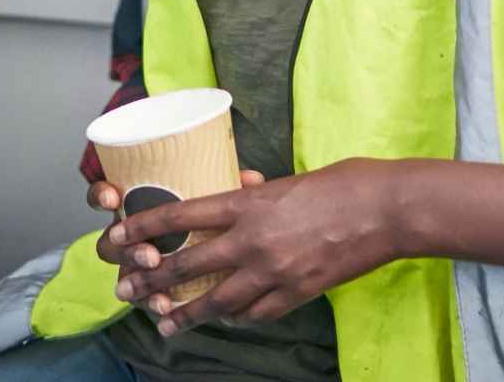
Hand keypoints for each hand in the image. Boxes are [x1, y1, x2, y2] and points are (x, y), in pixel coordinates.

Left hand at [99, 159, 402, 336]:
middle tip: (126, 290)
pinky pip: (257, 313)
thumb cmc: (340, 184)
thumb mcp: (285, 180)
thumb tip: (236, 188)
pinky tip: (226, 320)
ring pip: (218, 301)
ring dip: (187, 313)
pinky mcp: (298, 293)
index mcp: (246, 204)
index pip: (180, 217)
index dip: (143, 228)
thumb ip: (253, 193)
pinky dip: (238, 317)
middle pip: (189, 265)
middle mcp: (253, 240)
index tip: (117, 237)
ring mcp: (275, 271)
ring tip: (165, 322)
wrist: (386, 209)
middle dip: (153, 280)